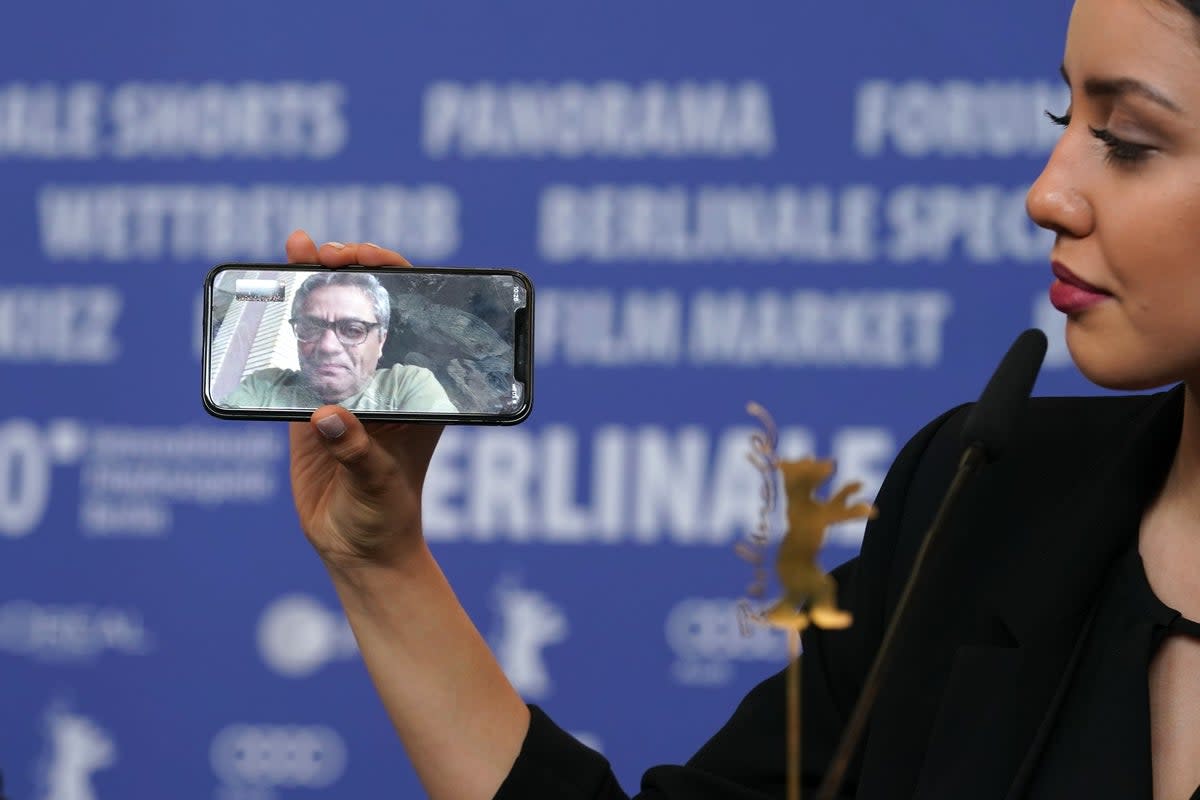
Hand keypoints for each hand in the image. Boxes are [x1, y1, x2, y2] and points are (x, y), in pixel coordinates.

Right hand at [285, 230, 443, 568]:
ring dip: (313, 285)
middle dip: (350, 271)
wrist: (359, 550)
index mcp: (417, 388)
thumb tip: (327, 417)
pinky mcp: (311, 404)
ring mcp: (346, 387)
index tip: (365, 260)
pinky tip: (266, 298)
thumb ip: (356, 451)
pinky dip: (282, 326)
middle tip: (323, 253)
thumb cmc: (386, 517)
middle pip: (370, 309)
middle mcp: (385, 378)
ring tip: (294, 248)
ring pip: (330, 325)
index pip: (413, 317)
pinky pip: (295, 356)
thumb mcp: (378, 484)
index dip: (392, 278)